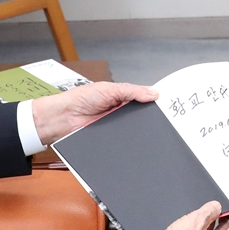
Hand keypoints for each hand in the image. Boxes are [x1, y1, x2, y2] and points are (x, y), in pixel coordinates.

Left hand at [31, 82, 157, 145]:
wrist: (63, 118)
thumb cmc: (79, 99)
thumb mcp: (109, 89)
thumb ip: (131, 91)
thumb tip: (153, 93)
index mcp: (120, 96)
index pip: (141, 98)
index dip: (152, 100)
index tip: (165, 103)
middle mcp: (119, 111)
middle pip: (140, 116)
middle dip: (147, 117)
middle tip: (157, 118)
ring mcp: (115, 126)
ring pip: (134, 130)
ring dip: (137, 130)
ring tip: (144, 129)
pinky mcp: (111, 138)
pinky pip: (124, 140)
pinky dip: (128, 140)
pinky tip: (132, 139)